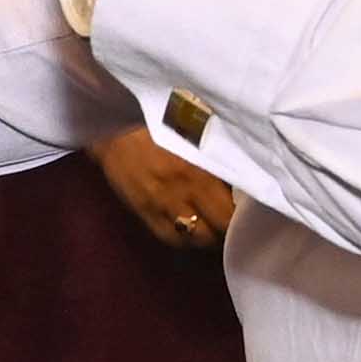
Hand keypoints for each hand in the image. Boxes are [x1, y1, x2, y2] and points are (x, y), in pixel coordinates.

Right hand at [90, 122, 235, 250]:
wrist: (113, 124)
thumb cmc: (160, 121)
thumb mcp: (195, 135)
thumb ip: (216, 159)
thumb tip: (241, 182)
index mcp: (198, 168)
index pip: (230, 209)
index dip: (242, 214)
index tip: (247, 208)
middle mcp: (182, 191)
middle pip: (217, 227)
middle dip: (228, 227)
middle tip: (233, 219)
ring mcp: (160, 205)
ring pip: (194, 238)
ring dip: (208, 237)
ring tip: (214, 227)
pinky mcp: (143, 212)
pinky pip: (169, 238)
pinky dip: (185, 240)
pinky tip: (190, 231)